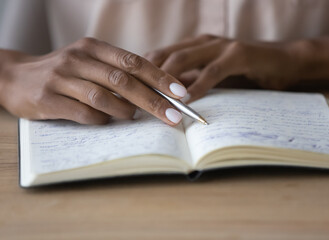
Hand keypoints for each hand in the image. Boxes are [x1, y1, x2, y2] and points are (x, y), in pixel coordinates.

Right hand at [0, 38, 187, 124]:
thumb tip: (155, 92)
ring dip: (126, 110)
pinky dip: (101, 120)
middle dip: (153, 100)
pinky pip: (83, 113)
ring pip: (103, 96)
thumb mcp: (90, 63)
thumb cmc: (64, 73)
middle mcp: (78, 59)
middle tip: (174, 115)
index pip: (134, 61)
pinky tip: (106, 121)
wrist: (16, 77)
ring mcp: (62, 78)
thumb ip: (117, 73)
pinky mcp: (48, 99)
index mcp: (93, 47)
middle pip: (123, 80)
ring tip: (134, 117)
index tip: (180, 92)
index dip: (159, 77)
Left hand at [145, 34, 302, 101]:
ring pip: (183, 60)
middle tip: (133, 98)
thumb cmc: (245, 70)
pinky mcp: (237, 54)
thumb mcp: (211, 76)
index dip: (141, 72)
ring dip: (166, 82)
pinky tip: (187, 100)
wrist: (283, 61)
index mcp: (193, 45)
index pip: (159, 56)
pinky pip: (212, 71)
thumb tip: (165, 96)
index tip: (127, 90)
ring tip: (153, 101)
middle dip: (146, 78)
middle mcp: (202, 41)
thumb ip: (190, 81)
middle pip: (165, 56)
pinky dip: (197, 86)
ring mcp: (219, 45)